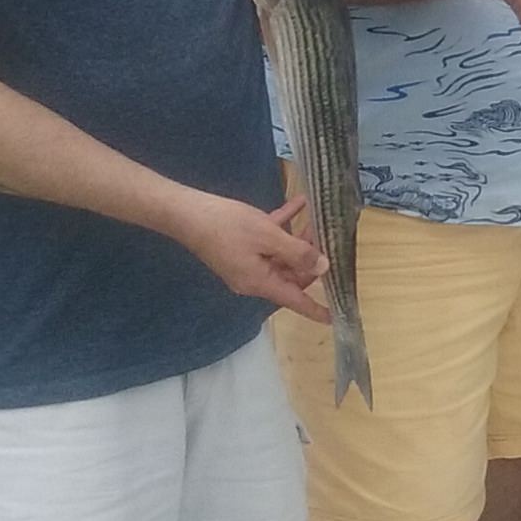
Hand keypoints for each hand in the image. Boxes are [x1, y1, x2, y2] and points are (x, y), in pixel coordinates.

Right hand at [172, 193, 331, 321]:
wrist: (186, 213)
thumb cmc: (228, 227)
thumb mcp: (268, 237)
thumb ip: (297, 252)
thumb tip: (322, 267)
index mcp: (260, 282)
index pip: (294, 301)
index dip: (315, 309)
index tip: (334, 317)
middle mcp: (254, 277)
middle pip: (291, 275)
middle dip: (311, 259)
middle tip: (328, 239)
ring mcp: (246, 262)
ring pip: (281, 255)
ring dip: (299, 238)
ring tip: (316, 219)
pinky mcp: (240, 246)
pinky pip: (268, 239)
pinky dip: (283, 224)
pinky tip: (299, 203)